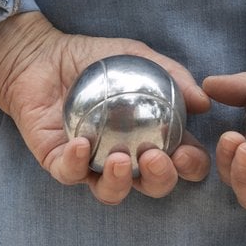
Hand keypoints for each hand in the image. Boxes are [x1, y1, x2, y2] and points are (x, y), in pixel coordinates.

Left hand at [0, 12, 210, 203]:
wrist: (42, 54)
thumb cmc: (95, 58)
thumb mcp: (139, 57)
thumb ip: (172, 75)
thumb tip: (204, 102)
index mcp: (153, 138)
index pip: (182, 163)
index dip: (191, 166)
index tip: (188, 153)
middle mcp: (126, 158)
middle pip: (153, 186)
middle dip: (161, 180)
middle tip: (155, 158)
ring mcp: (92, 164)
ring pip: (111, 191)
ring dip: (120, 182)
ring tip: (120, 160)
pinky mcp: (58, 163)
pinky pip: (70, 173)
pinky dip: (77, 163)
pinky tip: (81, 143)